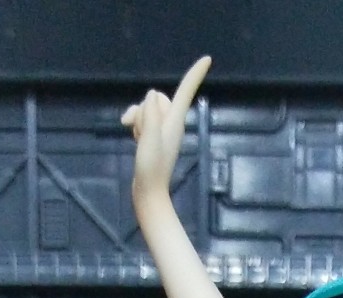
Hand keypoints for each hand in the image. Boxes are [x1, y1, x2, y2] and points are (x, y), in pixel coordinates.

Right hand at [122, 55, 210, 204]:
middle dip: (144, 108)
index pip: (185, 92)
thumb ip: (150, 117)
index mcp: (174, 122)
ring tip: (137, 138)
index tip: (207, 59)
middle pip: (159, 99)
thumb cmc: (151, 169)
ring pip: (148, 110)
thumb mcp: (148, 140)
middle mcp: (172, 124)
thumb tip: (152, 95)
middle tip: (139, 131)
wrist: (148, 193)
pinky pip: (144, 121)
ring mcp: (163, 132)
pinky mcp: (155, 138)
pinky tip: (134, 138)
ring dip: (138, 118)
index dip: (194, 75)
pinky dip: (137, 125)